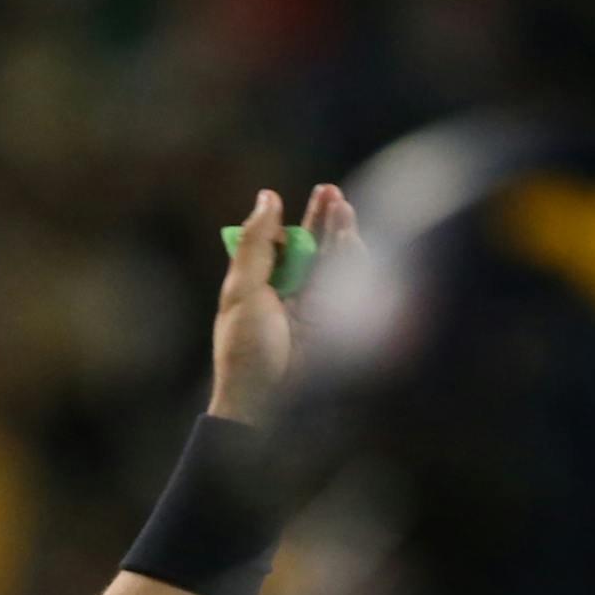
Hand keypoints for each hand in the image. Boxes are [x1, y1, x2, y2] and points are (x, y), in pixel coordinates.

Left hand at [207, 183, 359, 425]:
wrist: (264, 401)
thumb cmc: (245, 350)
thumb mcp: (242, 290)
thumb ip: (255, 244)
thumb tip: (267, 197)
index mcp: (259, 284)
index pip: (284, 242)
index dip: (300, 218)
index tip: (316, 193)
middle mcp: (287, 293)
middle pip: (313, 247)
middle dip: (326, 220)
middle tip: (333, 193)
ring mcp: (313, 308)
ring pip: (333, 262)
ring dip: (339, 234)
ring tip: (343, 208)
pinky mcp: (333, 324)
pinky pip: (347, 286)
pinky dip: (352, 262)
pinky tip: (351, 240)